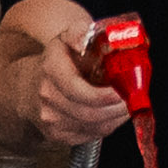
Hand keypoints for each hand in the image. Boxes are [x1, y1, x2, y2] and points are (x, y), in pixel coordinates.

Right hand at [0, 4, 125, 155]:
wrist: (33, 84)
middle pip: (87, 112)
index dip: (102, 96)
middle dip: (116, 109)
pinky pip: (89, 136)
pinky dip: (107, 127)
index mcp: (51, 67)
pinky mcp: (56, 134)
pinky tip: (112, 114)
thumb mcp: (68, 37)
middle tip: (133, 101)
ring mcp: (50, 117)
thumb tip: (84, 38)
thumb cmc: (62, 60)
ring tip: (127, 106)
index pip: (76, 89)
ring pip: (92, 126)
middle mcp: (47, 95)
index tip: (122, 94)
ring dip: (115, 119)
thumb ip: (79, 32)